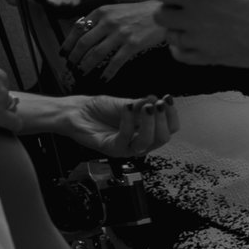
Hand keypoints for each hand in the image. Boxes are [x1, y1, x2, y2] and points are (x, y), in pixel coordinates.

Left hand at [49, 94, 177, 156]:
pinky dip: (128, 122)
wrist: (76, 112)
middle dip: (164, 120)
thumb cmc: (98, 109)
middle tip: (159, 105)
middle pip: (163, 138)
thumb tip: (157, 99)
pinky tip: (128, 108)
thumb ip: (142, 104)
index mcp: (146, 131)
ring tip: (147, 107)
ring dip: (150, 123)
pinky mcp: (112, 149)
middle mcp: (139, 142)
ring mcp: (126, 147)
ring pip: (147, 142)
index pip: (169, 129)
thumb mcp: (126, 103)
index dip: (172, 115)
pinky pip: (125, 138)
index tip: (168, 99)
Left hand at [65, 1, 167, 78]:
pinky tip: (104, 78)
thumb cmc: (140, 13)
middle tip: (71, 66)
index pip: (78, 28)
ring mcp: (121, 34)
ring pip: (97, 53)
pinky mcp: (133, 44)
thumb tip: (84, 32)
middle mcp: (109, 22)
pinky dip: (108, 72)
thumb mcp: (116, 10)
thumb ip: (101, 19)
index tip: (64, 52)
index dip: (68, 42)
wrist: (163, 14)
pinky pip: (116, 62)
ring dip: (87, 66)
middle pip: (84, 43)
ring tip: (83, 73)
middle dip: (75, 57)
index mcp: (102, 12)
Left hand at [155, 0, 248, 67]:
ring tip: (188, 29)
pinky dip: (180, 50)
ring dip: (175, 31)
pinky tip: (189, 45)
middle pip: (159, 16)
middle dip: (167, 13)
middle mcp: (192, 18)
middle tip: (179, 13)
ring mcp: (197, 40)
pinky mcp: (205, 58)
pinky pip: (179, 55)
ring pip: (168, 36)